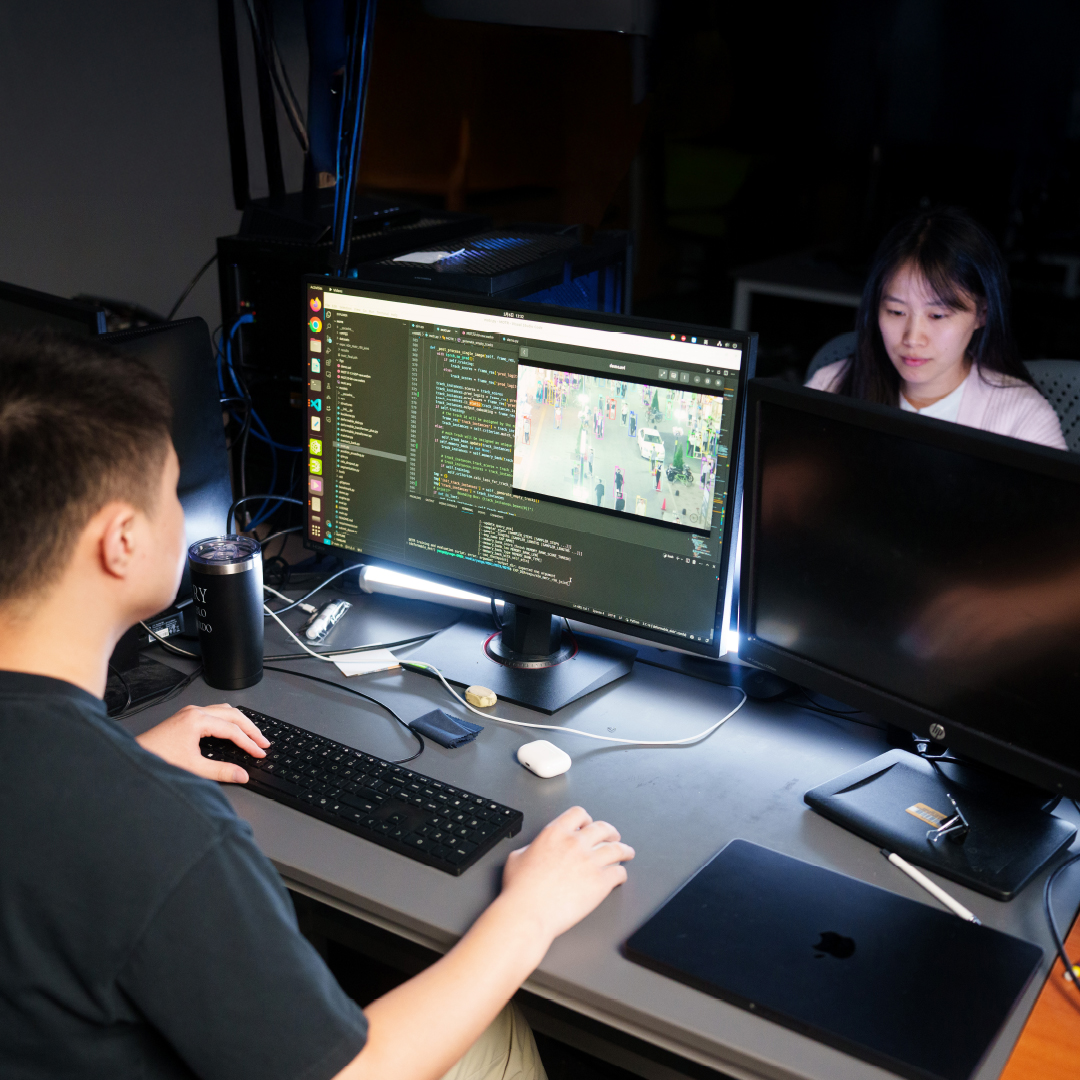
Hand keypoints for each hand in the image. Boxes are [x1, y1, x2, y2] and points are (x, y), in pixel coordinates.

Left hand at [136, 703, 268, 782]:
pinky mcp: (186, 716)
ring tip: (253, 735)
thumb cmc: (157, 759)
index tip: (260, 752)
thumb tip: (242, 775)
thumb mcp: (193, 768)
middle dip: (251, 729)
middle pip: (233, 715)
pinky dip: (229, 720)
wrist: (134, 758)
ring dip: (241, 722)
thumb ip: (221, 772)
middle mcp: (195, 711)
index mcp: (198, 720)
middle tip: (264, 743)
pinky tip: (232, 729)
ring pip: (225, 710)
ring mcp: (190, 712)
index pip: (232, 730)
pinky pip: (215, 712)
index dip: (249, 743)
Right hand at [499, 806, 633, 943]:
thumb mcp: (517, 857)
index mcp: (555, 833)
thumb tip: (535, 850)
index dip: (586, 819)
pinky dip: (621, 874)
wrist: (529, 912)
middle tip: (613, 837)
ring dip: (624, 850)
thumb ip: (531, 848)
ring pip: (616, 849)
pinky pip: (619, 873)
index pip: (578, 814)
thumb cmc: (520, 889)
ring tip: (627, 853)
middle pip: (603, 828)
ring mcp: (590, 862)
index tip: (588, 825)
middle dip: (610, 832)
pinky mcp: (600, 882)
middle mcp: (575, 843)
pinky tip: (619, 876)